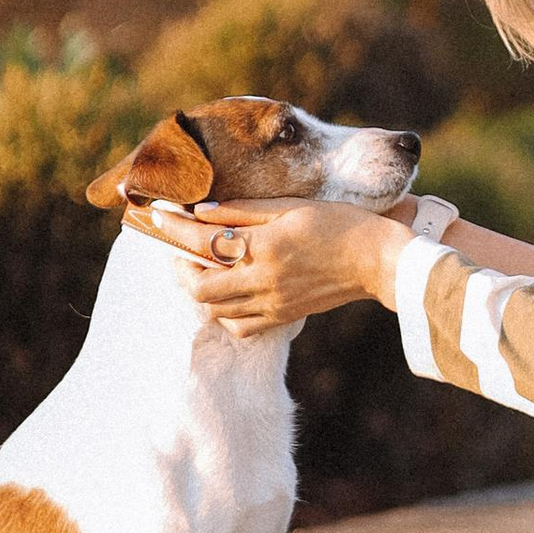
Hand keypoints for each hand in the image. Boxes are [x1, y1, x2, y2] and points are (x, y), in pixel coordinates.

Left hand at [127, 196, 408, 337]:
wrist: (377, 261)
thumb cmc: (339, 224)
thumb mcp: (291, 206)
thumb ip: (243, 210)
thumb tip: (202, 211)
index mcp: (264, 245)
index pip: (202, 239)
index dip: (173, 227)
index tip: (155, 215)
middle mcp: (262, 279)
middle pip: (200, 286)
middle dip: (180, 266)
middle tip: (180, 249)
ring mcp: (272, 303)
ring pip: (215, 310)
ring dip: (200, 290)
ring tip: (202, 270)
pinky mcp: (283, 317)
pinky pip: (240, 326)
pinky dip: (225, 312)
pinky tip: (230, 293)